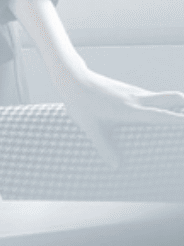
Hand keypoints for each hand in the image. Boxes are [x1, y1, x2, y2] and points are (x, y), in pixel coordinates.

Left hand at [10, 0, 183, 165]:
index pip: (163, 115)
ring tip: (179, 120)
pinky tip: (155, 114)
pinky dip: (159, 104)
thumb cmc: (80, 103)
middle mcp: (137, 99)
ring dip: (174, 105)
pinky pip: (150, 97)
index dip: (180, 120)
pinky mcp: (127, 90)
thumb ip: (104, 147)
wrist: (71, 78)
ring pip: (161, 96)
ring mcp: (133, 92)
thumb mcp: (90, 128)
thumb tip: (116, 167)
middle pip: (172, 97)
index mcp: (131, 109)